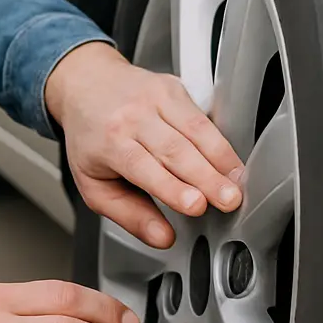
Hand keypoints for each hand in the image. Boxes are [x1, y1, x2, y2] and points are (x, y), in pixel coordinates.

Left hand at [45, 41, 245, 248]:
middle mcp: (132, 116)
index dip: (172, 187)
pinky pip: (202, 116)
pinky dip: (220, 142)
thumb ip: (128, 215)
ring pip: (194, 129)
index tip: (196, 205)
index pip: (143, 166)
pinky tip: (231, 163)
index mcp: (109, 141)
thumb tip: (161, 237)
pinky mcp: (173, 88)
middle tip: (228, 200)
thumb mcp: (94, 184)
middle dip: (206, 178)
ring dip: (221, 159)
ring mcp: (153, 98)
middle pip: (175, 149)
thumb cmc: (91, 137)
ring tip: (237, 185)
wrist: (86, 85)